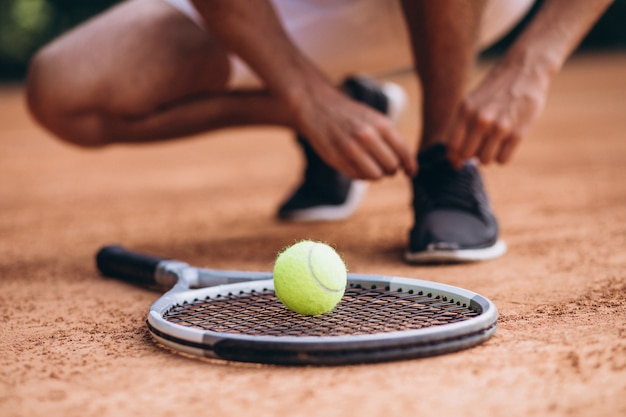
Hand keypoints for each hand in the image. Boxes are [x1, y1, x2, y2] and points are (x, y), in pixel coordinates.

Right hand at [292, 82, 416, 179]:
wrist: (318, 107)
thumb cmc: (350, 115)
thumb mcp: (373, 118)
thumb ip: (389, 138)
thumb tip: (405, 163)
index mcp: (381, 124)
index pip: (403, 152)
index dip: (410, 166)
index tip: (411, 173)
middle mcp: (367, 137)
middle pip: (391, 167)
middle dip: (390, 169)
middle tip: (383, 164)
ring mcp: (351, 149)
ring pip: (376, 175)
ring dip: (375, 174)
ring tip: (369, 164)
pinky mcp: (338, 160)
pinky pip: (359, 177)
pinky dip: (360, 174)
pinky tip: (355, 163)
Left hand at [446, 62, 550, 166]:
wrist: (525, 70)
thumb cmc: (496, 90)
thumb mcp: (472, 101)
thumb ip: (462, 124)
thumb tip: (455, 156)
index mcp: (465, 111)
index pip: (453, 146)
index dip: (455, 158)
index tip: (459, 163)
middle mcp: (480, 119)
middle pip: (468, 155)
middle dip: (473, 155)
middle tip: (481, 147)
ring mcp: (500, 126)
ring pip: (485, 160)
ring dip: (489, 156)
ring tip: (494, 143)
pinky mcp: (518, 132)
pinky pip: (503, 160)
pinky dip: (503, 156)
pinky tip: (506, 144)